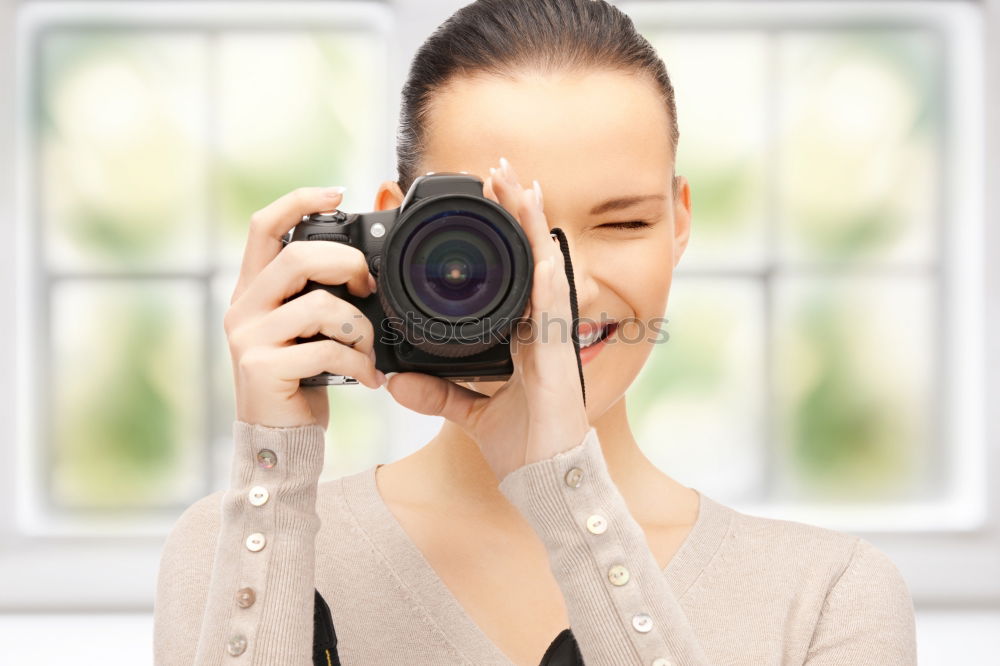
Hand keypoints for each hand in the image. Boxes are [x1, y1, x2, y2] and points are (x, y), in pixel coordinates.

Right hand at [223, 186, 384, 428]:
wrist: (280, 440)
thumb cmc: (300, 381)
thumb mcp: (304, 331)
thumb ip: (317, 296)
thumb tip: (364, 267)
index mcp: (252, 291)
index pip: (263, 227)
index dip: (299, 201)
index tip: (337, 192)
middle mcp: (243, 308)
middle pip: (298, 256)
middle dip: (348, 264)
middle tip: (369, 286)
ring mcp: (248, 338)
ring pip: (319, 305)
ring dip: (360, 326)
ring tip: (368, 348)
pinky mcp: (262, 368)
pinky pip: (326, 349)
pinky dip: (358, 362)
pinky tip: (368, 377)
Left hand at [383, 158, 590, 482]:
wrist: (543, 480)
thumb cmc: (519, 445)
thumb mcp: (466, 411)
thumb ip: (435, 392)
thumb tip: (395, 377)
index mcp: (524, 336)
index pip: (516, 272)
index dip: (505, 233)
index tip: (486, 198)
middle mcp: (542, 329)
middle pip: (533, 257)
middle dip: (517, 212)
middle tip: (499, 170)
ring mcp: (554, 338)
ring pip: (547, 268)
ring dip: (534, 226)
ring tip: (521, 185)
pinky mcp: (560, 356)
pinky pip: (554, 307)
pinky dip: (548, 274)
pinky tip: (542, 245)